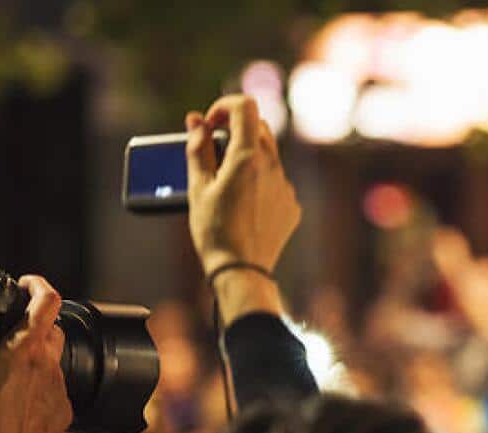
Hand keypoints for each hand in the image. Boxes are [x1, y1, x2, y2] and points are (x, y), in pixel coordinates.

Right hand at [0, 275, 72, 432]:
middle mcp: (51, 366)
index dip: (39, 285)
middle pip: (53, 331)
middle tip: (11, 332)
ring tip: (8, 372)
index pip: (48, 301)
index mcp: (28, 348)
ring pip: (55, 363)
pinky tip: (17, 399)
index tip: (27, 284)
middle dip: (36, 325)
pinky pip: (56, 391)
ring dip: (36, 359)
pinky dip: (39, 388)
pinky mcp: (63, 415)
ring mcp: (60, 391)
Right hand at [185, 95, 300, 276]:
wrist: (241, 271)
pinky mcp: (291, 205)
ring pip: (268, 156)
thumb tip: (196, 120)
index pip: (245, 106)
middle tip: (212, 149)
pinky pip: (276, 182)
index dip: (224, 106)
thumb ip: (197, 149)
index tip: (209, 123)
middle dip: (234, 130)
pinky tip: (242, 204)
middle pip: (258, 128)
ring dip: (247, 157)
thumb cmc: (214, 230)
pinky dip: (259, 182)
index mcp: (248, 157)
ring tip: (225, 182)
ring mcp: (286, 187)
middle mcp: (273, 167)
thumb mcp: (197, 187)